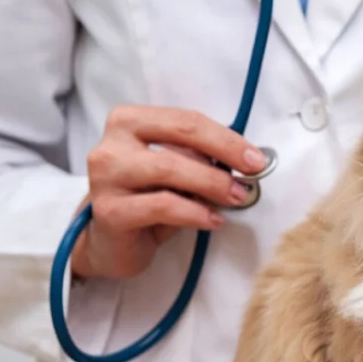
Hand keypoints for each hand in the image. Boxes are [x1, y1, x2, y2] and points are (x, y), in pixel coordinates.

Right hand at [71, 105, 264, 279]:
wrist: (109, 242)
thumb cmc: (146, 200)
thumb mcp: (175, 172)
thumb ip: (199, 160)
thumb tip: (245, 161)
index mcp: (129, 122)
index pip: (185, 120)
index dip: (225, 138)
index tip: (256, 159)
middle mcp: (112, 144)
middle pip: (179, 137)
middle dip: (224, 154)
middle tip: (251, 179)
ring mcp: (106, 177)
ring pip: (170, 169)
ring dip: (211, 184)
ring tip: (235, 199)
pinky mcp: (109, 211)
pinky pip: (162, 206)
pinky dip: (195, 213)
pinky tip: (212, 220)